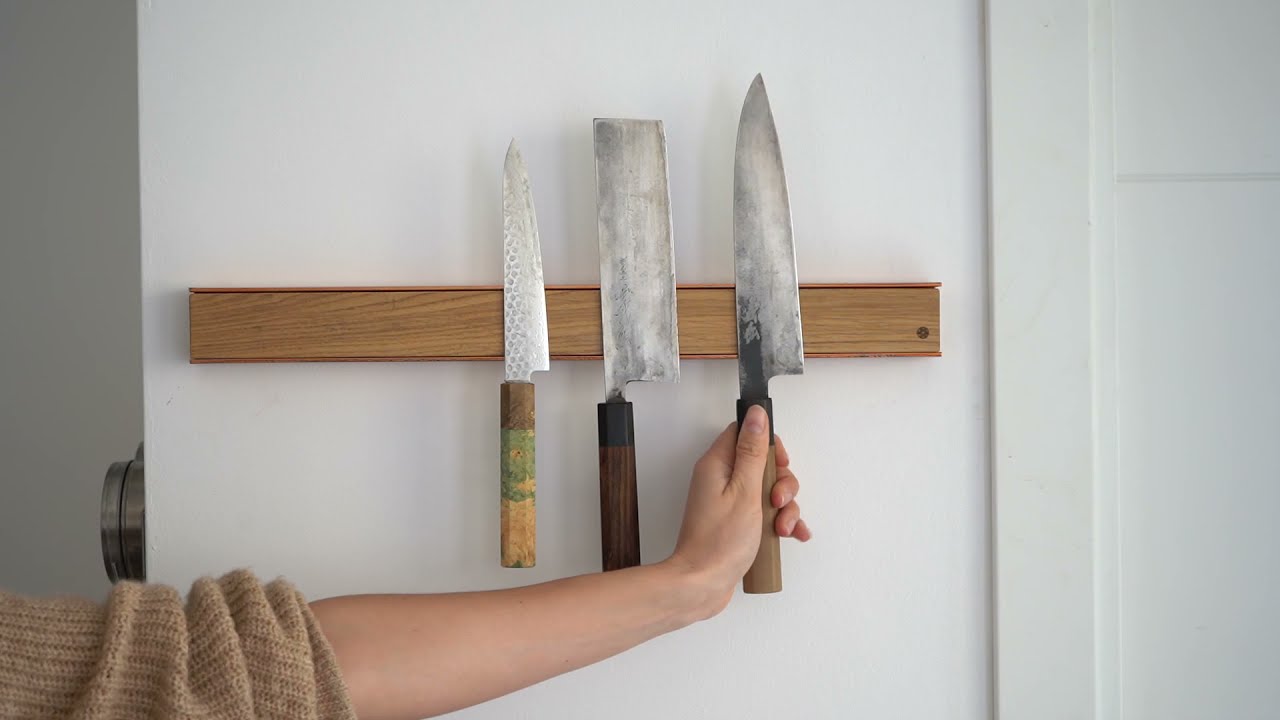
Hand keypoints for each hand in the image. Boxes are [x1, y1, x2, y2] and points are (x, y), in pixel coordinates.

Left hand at [664, 405, 810, 618]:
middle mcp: (721, 481)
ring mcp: (729, 503)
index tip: (779, 464)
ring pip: (768, 491)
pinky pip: (766, 514)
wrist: (702, 585)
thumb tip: (756, 415)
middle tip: (777, 501)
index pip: (744, 435)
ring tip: (782, 528)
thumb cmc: (719, 542)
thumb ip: (752, 451)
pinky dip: (781, 522)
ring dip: (784, 508)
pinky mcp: (737, 523)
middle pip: (762, 464)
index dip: (768, 445)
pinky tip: (792, 535)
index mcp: (717, 465)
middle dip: (781, 483)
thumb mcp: (745, 491)